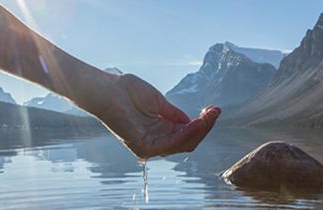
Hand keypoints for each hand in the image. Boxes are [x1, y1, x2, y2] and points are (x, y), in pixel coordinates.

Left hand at [95, 73, 220, 159]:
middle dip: (204, 127)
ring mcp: (149, 145)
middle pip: (187, 141)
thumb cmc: (128, 92)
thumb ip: (174, 114)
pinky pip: (170, 144)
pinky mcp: (143, 146)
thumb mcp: (158, 102)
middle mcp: (156, 140)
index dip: (201, 124)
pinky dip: (185, 134)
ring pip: (182, 144)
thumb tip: (193, 121)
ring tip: (208, 116)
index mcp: (159, 130)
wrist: (108, 89)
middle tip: (215, 112)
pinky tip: (195, 123)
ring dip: (198, 130)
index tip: (214, 110)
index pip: (185, 133)